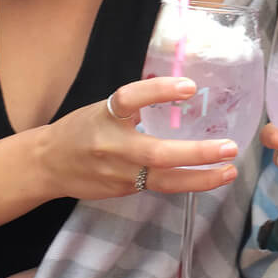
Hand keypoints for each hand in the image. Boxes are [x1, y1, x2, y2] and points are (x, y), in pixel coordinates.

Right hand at [37, 77, 238, 200]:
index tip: (190, 87)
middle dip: (197, 153)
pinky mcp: (124, 190)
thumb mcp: (104, 107)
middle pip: (157, 154)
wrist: (48, 165)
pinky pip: (160, 185)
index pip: (130, 98)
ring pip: (164, 180)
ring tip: (229, 170)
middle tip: (230, 147)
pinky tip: (211, 177)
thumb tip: (181, 89)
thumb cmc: (83, 128)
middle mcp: (112, 145)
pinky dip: (187, 182)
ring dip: (201, 178)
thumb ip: (136, 102)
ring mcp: (118, 173)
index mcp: (105, 115)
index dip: (159, 91)